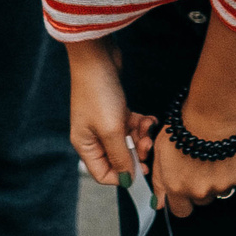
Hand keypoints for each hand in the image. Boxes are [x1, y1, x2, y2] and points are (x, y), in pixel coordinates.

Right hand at [66, 41, 138, 189]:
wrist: (97, 57)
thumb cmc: (98, 93)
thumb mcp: (111, 130)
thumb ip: (121, 157)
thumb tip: (128, 179)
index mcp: (85, 145)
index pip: (103, 174)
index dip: (122, 177)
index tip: (142, 171)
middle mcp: (93, 136)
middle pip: (118, 158)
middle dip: (136, 154)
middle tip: (148, 146)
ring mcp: (104, 122)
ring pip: (128, 141)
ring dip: (141, 137)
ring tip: (148, 128)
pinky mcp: (114, 109)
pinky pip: (131, 125)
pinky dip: (141, 124)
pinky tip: (149, 119)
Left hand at [150, 122, 235, 218]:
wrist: (212, 114)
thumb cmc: (184, 127)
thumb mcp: (160, 151)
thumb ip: (159, 181)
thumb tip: (157, 204)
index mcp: (177, 187)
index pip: (180, 210)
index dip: (181, 200)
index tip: (184, 189)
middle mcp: (198, 191)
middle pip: (200, 202)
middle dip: (199, 190)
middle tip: (199, 167)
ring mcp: (220, 186)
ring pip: (217, 192)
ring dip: (215, 180)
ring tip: (212, 156)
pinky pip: (234, 181)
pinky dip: (231, 171)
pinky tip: (225, 153)